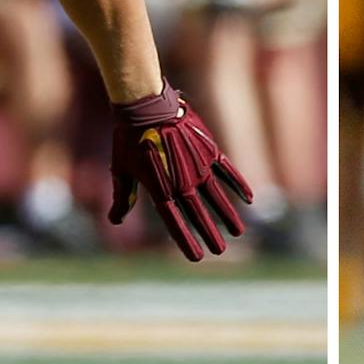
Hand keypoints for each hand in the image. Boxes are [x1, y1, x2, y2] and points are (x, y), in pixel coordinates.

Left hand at [108, 82, 254, 260]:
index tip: (198, 257)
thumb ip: (123, 197)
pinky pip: (227, 172)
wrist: (146, 105)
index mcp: (161, 190)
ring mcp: (198, 167)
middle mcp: (183, 182)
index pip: (176, 223)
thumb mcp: (121, 170)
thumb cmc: (128, 139)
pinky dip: (238, 185)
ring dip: (228, 215)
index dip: (187, 241)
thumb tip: (115, 220)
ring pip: (217, 197)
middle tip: (221, 250)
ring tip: (239, 232)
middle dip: (210, 234)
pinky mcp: (209, 151)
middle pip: (199, 214)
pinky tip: (248, 199)